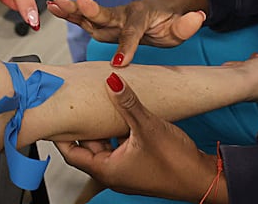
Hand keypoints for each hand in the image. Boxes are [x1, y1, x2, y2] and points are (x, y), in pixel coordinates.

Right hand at [48, 0, 205, 67]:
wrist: (161, 10)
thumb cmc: (169, 21)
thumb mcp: (181, 26)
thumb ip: (187, 24)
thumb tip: (198, 17)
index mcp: (142, 16)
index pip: (134, 33)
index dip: (128, 48)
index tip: (120, 64)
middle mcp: (124, 13)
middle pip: (107, 13)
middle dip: (93, 10)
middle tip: (81, 2)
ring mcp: (112, 16)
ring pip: (91, 14)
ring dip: (73, 9)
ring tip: (56, 2)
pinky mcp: (103, 20)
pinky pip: (84, 17)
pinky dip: (69, 13)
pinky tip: (53, 6)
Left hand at [56, 73, 221, 201]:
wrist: (202, 178)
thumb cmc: (176, 163)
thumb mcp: (148, 126)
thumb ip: (127, 102)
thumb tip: (111, 80)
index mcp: (107, 170)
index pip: (72, 152)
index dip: (61, 134)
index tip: (55, 114)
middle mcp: (113, 173)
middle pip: (87, 147)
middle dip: (83, 125)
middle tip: (76, 102)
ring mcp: (126, 170)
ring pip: (104, 145)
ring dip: (101, 126)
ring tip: (98, 104)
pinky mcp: (139, 165)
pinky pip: (119, 146)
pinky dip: (117, 131)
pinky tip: (122, 114)